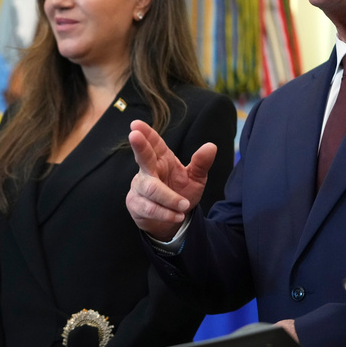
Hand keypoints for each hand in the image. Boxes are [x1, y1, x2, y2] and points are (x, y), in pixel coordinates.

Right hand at [126, 119, 217, 240]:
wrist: (170, 221)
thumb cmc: (181, 194)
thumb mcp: (195, 179)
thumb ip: (201, 163)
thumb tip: (211, 146)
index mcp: (162, 159)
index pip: (154, 143)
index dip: (146, 133)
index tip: (136, 124)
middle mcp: (147, 171)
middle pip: (142, 158)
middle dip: (139, 147)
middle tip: (134, 135)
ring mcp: (139, 188)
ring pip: (151, 189)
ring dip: (169, 198)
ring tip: (184, 205)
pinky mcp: (136, 205)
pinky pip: (149, 208)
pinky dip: (165, 213)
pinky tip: (177, 215)